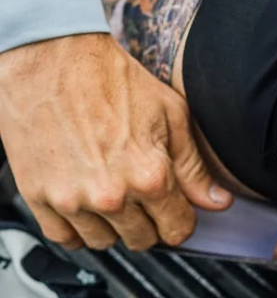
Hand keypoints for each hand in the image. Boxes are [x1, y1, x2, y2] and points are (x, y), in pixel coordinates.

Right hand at [0, 33, 231, 250]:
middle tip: (139, 194)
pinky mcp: (38, 196)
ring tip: (109, 193)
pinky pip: (64, 238)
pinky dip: (75, 228)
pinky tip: (83, 204)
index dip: (180, 219)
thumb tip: (217, 202)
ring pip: (104, 243)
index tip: (173, 207)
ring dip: (111, 226)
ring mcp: (72, 199)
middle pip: (143, 240)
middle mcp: (111, 195)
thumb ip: (194, 167)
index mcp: (150, 176)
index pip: (178, 230)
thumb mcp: (170, 115)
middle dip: (147, 221)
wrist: (48, 54)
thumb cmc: (109, 77)